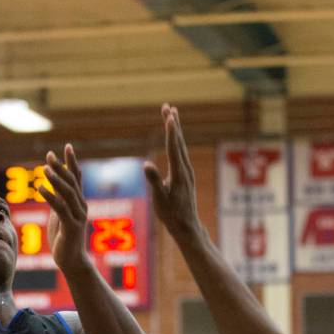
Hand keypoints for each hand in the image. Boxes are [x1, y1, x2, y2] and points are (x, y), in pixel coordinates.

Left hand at [39, 144, 89, 274]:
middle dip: (61, 167)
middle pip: (72, 182)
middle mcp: (81, 206)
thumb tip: (53, 183)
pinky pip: (60, 208)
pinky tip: (40, 188)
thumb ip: (59, 199)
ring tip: (44, 168)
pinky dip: (50, 197)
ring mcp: (77, 217)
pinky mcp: (71, 227)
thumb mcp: (61, 214)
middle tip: (50, 155)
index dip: (72, 162)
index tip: (67, 146)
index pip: (77, 178)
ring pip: (67, 193)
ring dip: (56, 180)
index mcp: (79, 202)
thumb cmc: (65, 238)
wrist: (72, 261)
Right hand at [143, 104, 200, 238]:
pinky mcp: (186, 175)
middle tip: (168, 107)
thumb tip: (146, 164)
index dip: (171, 131)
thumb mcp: (160, 199)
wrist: (187, 226)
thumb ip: (154, 181)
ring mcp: (187, 172)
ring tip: (172, 115)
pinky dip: (177, 141)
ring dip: (176, 130)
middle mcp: (185, 169)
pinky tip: (175, 139)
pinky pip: (181, 153)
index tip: (169, 115)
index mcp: (179, 173)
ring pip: (181, 146)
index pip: (174, 147)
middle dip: (173, 124)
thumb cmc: (171, 215)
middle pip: (179, 142)